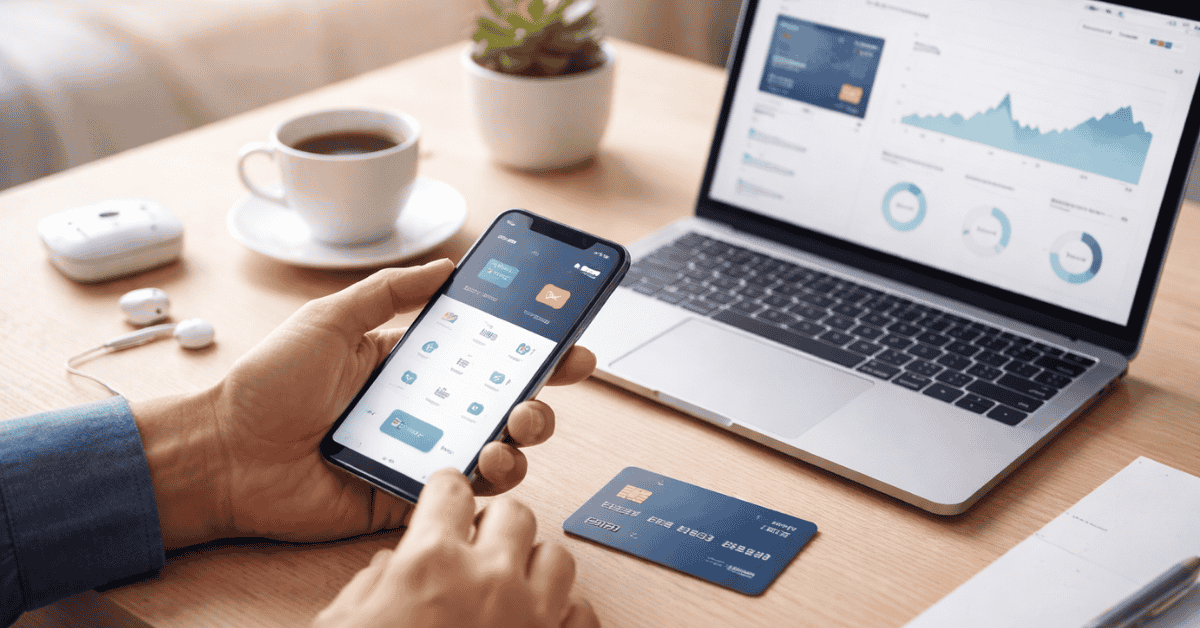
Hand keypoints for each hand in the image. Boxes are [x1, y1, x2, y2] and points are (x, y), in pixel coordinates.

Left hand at [132, 259, 596, 546]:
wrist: (226, 454)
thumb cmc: (266, 384)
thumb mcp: (329, 318)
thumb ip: (388, 292)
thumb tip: (446, 265)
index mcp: (407, 364)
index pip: (482, 353)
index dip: (529, 347)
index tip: (567, 339)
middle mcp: (422, 409)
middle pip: (502, 401)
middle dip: (542, 392)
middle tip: (554, 382)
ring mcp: (419, 453)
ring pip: (496, 448)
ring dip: (524, 436)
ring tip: (516, 425)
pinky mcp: (407, 495)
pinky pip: (463, 490)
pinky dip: (489, 479)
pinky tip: (489, 460)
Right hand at [313, 469, 598, 627]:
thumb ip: (371, 587)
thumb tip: (392, 567)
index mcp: (429, 563)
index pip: (450, 490)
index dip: (446, 492)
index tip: (447, 499)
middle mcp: (488, 579)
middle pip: (515, 512)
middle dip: (495, 524)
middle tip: (479, 546)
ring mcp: (531, 617)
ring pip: (558, 556)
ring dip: (535, 566)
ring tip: (512, 586)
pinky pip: (583, 614)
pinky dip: (566, 615)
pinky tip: (540, 625)